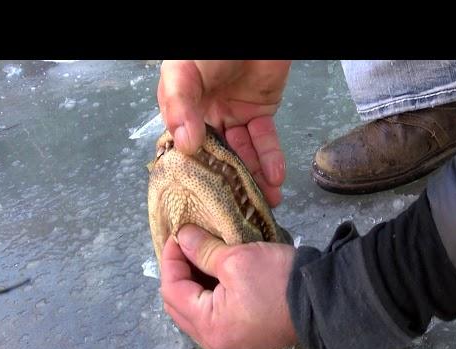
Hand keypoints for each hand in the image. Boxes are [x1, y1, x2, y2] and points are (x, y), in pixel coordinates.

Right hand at [158, 60, 291, 206]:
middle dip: (229, 184)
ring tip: (265, 202)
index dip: (194, 175)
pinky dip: (271, 158)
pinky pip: (265, 139)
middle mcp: (206, 116)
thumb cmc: (211, 49)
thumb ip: (180, 105)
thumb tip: (185, 147)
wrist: (256, 29)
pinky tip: (275, 178)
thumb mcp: (184, 72)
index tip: (202, 202)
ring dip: (254, 177)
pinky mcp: (261, 112)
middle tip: (239, 212)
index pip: (184, 149)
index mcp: (181, 110)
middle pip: (218, 157)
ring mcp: (234, 115)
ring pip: (244, 153)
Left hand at [159, 224, 298, 348]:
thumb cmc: (278, 280)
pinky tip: (214, 276)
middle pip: (179, 306)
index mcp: (210, 328)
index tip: (178, 235)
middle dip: (178, 274)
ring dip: (192, 285)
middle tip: (186, 246)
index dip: (171, 260)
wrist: (322, 301)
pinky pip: (212, 318)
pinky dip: (208, 297)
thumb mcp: (238, 259)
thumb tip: (182, 238)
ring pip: (194, 313)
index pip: (173, 291)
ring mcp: (228, 345)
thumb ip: (203, 250)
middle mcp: (214, 344)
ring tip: (199, 257)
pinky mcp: (242, 340)